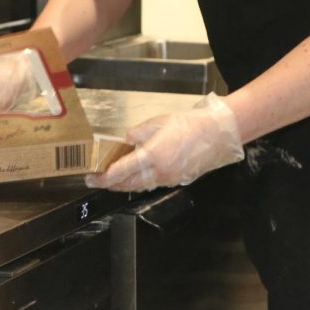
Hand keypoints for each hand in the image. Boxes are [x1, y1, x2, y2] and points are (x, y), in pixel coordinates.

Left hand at [86, 93, 243, 191]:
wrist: (218, 134)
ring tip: (113, 178)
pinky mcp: (177, 180)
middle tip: (98, 180)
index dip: (103, 177)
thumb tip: (124, 143)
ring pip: (140, 186)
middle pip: (127, 184)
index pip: (120, 172)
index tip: (91, 178)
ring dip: (124, 184)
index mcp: (152, 156)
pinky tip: (136, 174)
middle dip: (110, 184)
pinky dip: (140, 181)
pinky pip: (153, 183)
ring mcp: (169, 179)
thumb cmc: (190, 124)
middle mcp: (159, 173)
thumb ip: (137, 134)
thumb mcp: (158, 123)